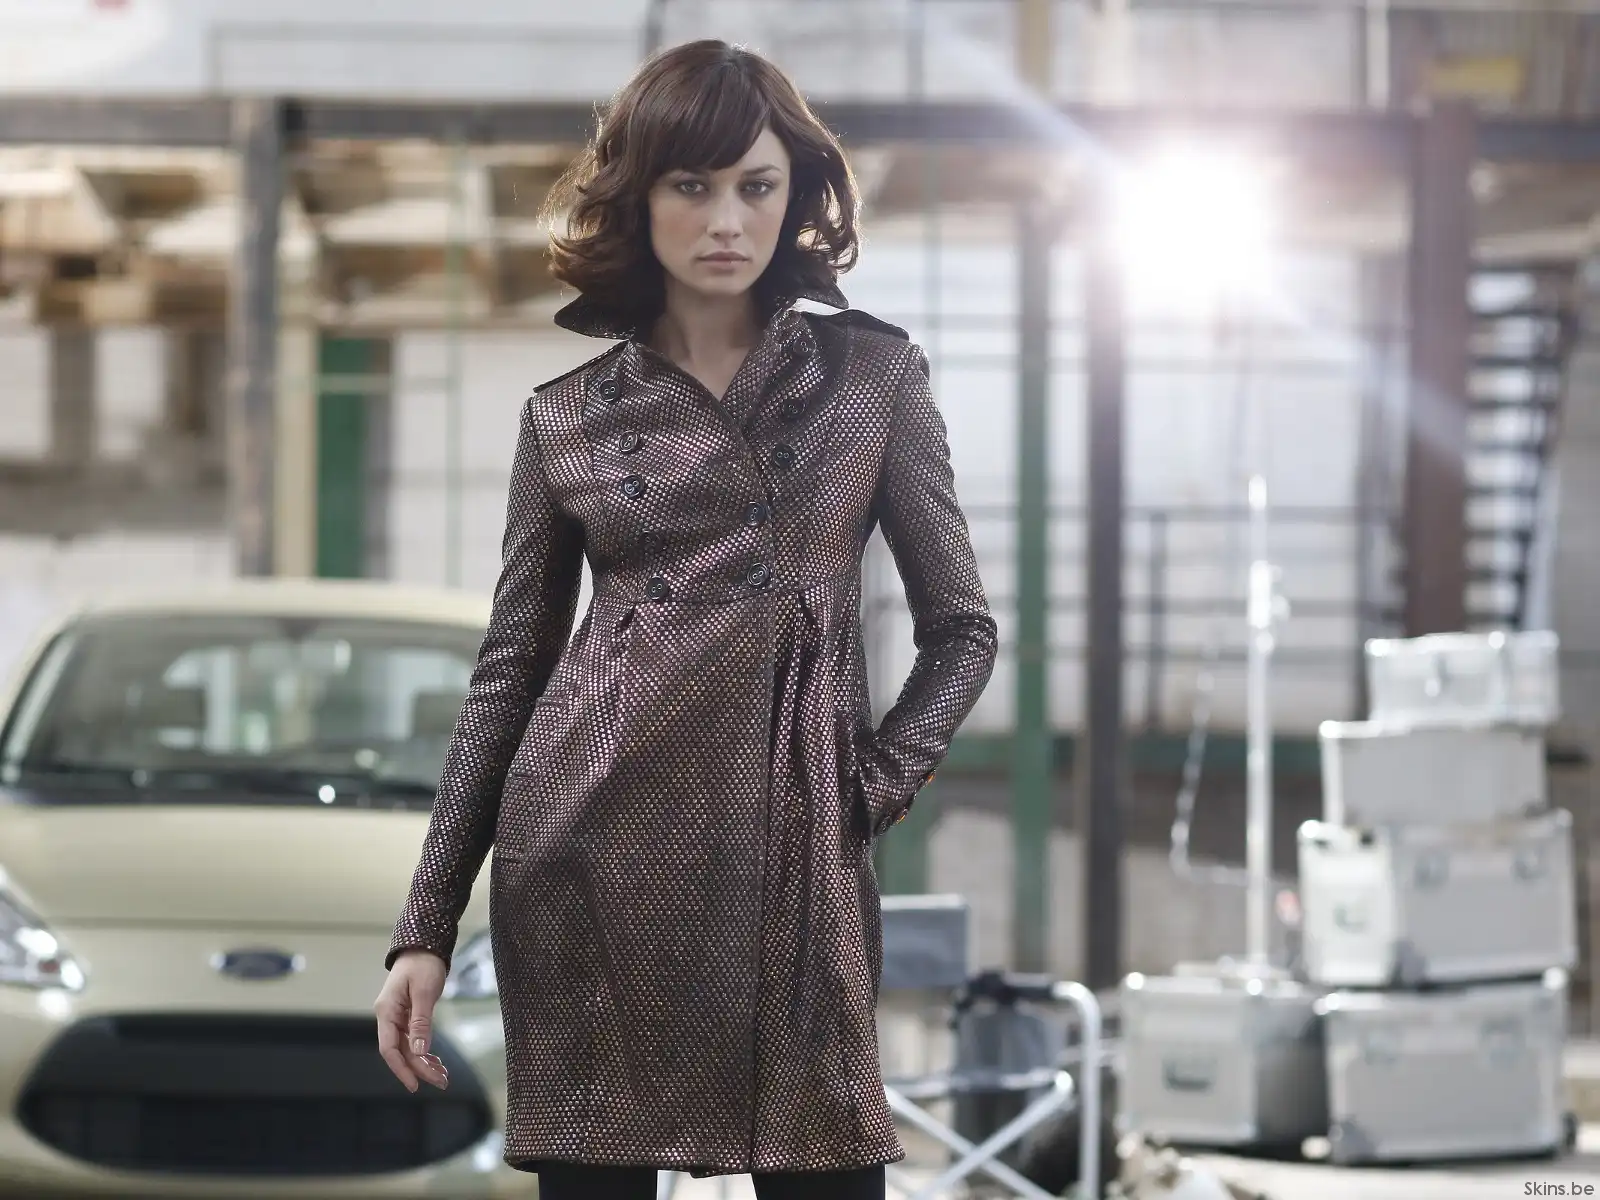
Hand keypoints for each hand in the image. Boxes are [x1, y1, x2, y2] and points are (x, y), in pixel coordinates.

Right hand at [374, 949, 450, 1091]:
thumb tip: (420, 1052)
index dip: (401, 1069)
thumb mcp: (424, 992)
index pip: (389, 1049)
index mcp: (387, 1012)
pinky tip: (436, 1061)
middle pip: (401, 1051)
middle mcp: (389, 1017)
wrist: (424, 945)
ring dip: (424, 1063)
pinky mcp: (407, 1015)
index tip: (415, 1085)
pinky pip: (413, 1039)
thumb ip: (420, 1022)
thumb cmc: (423, 965)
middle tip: (442, 1082)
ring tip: (443, 1075)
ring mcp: (397, 1016)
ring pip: (408, 1047)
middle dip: (420, 1069)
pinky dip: (425, 1051)